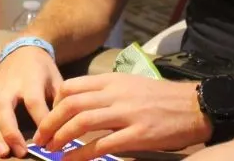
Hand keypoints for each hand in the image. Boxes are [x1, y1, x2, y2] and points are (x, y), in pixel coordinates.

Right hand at [0, 46, 62, 157]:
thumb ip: (59, 100)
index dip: (40, 122)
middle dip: (11, 132)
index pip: (34, 102)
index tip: (48, 141)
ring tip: (4, 153)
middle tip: (21, 152)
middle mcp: (9, 85)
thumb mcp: (55, 78)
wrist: (22, 49)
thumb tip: (61, 126)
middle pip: (5, 109)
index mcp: (30, 79)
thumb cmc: (42, 68)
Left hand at [33, 73, 211, 160]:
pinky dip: (81, 155)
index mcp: (113, 80)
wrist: (193, 106)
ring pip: (82, 122)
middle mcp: (116, 94)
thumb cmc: (162, 98)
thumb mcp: (132, 85)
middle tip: (40, 138)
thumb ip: (109, 91)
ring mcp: (126, 114)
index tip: (48, 117)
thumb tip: (84, 104)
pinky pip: (102, 145)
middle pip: (71, 104)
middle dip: (50, 122)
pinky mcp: (137, 135)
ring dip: (60, 138)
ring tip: (50, 151)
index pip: (73, 86)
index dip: (54, 103)